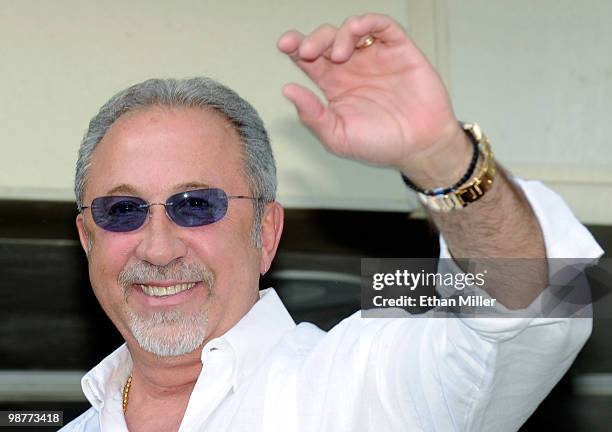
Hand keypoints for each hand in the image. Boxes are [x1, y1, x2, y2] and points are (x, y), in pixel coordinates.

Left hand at [277, 13, 470, 186]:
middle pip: (325, 40)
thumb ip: (312, 115)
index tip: (285, 45)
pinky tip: (357, 30)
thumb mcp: (337, 137)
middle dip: (312, 40)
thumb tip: (288, 90)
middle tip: (306, 52)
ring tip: (337, 55)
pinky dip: (368, 22)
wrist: (420, 148)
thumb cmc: (381, 145)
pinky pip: (383, 26)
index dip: (295, 47)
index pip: (309, 59)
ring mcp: (376, 57)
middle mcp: (353, 68)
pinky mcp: (400, 50)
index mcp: (335, 86)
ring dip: (339, 35)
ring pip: (351, 30)